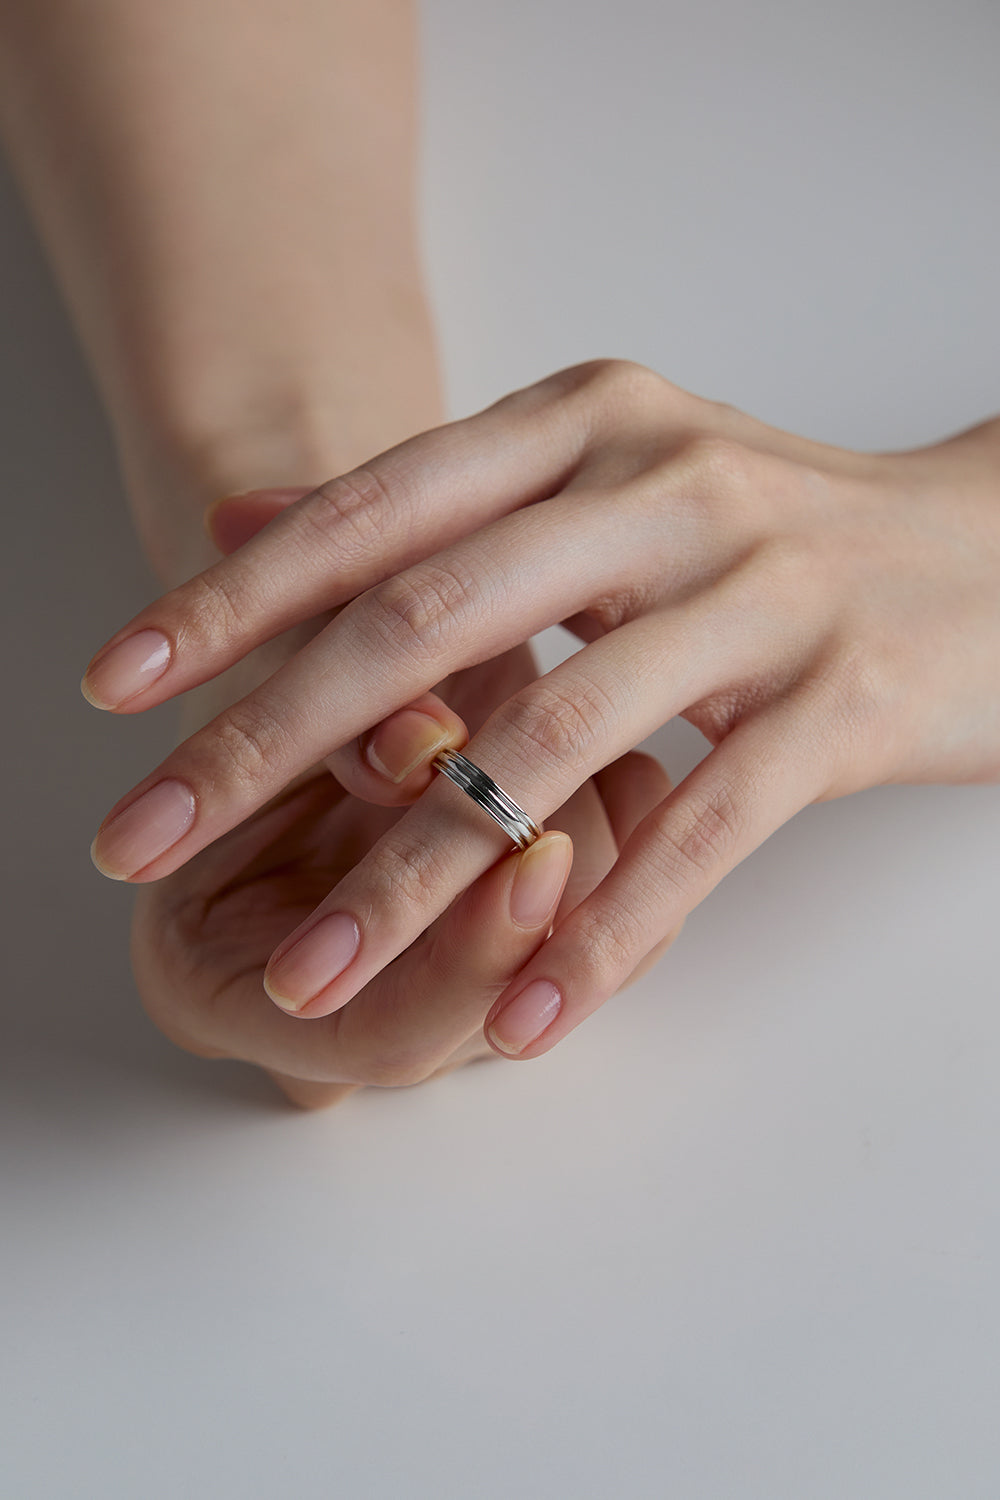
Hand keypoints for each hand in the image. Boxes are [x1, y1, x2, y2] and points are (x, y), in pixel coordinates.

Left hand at [83, 358, 999, 1063]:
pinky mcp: (841, 702)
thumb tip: (244, 522)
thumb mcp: (600, 481)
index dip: (232, 601)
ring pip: (552, 747)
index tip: (117, 686)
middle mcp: (660, 487)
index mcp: (584, 422)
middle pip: (427, 624)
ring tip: (313, 977)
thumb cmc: (770, 536)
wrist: (990, 556)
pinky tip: (518, 1019)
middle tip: (144, 835)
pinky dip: (600, 936)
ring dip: (415, 880)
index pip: (373, 513)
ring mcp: (758, 591)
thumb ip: (433, 508)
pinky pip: (697, 836)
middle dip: (266, 743)